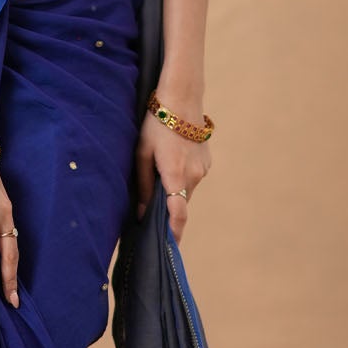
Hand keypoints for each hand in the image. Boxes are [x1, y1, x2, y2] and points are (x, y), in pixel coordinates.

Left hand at [134, 115, 211, 244]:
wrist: (182, 98)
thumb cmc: (156, 124)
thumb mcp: (142, 153)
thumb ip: (143, 184)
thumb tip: (141, 212)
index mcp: (175, 174)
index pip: (178, 214)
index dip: (174, 234)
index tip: (168, 249)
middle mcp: (193, 175)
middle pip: (179, 204)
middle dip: (167, 211)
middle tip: (150, 213)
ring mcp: (203, 169)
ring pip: (185, 191)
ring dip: (173, 192)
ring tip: (158, 176)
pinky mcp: (206, 162)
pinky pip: (192, 178)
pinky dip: (181, 179)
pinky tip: (170, 161)